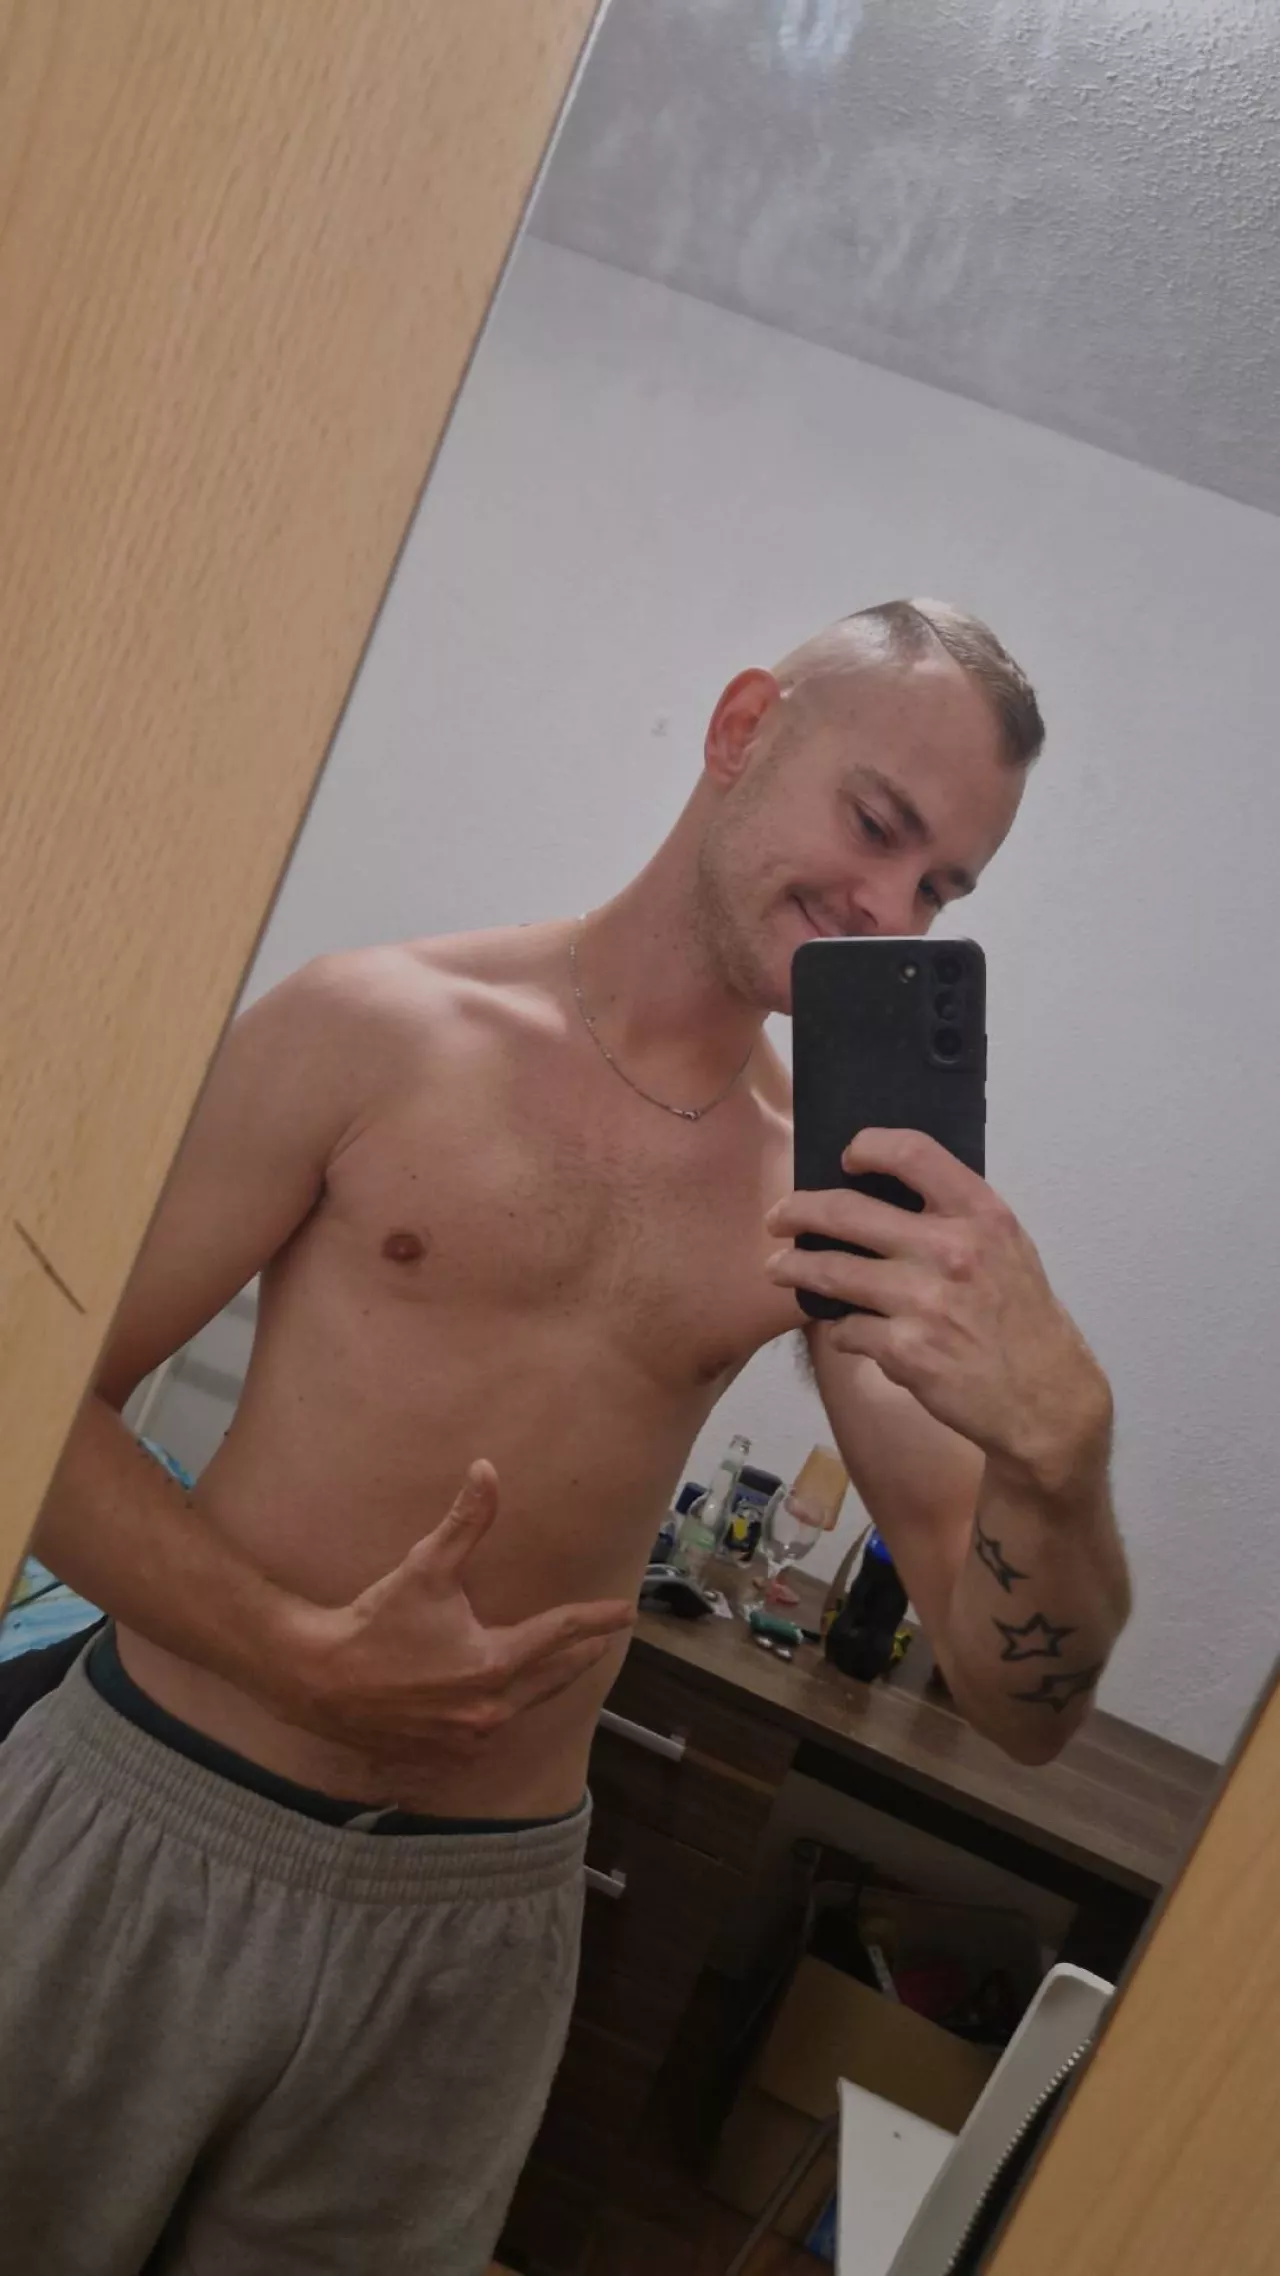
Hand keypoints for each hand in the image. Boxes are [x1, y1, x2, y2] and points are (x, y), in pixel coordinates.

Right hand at [270, 1461, 634, 1756]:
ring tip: (553, 1670)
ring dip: (538, 1688)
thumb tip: (487, 1469)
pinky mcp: (444, 1756)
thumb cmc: (375, 1621)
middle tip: (601, 1642)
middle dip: (579, 1657)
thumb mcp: (425, 1567)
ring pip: (521, 1709)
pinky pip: (487, 1737)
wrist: (319, 1678)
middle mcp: (489, 1709)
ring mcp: (468, 1739)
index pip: (561, 1634)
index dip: (596, 1619)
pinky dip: (500, 1716)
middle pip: (552, 1679)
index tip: (625, 1612)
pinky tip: (500, 1706)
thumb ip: (465, 1521)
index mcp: (494, 1663)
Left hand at [766, 1130, 1111, 1492]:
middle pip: (847, 1211)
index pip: (913, 1153)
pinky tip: (848, 1332)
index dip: (868, 1147)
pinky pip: (846, 1330)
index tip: (846, 1159)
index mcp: (981, 1215)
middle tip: (778, 1218)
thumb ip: (955, 1218)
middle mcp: (951, 1250)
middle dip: (798, 1211)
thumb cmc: (1022, 1320)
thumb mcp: (1007, 1249)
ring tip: (777, 1268)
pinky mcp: (904, 1350)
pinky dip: (841, 1330)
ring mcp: (923, 1301)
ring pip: (831, 1271)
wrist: (1045, 1399)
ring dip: (795, 1268)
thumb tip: (883, 1194)